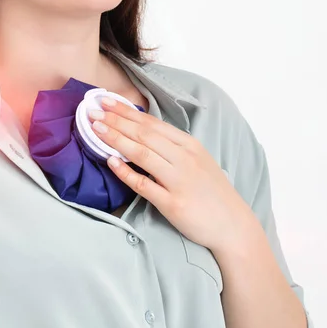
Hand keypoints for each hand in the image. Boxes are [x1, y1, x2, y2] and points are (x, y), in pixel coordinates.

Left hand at [88, 97, 258, 251]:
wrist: (232, 225)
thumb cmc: (211, 192)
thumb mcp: (198, 161)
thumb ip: (173, 148)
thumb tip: (141, 134)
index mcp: (190, 146)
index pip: (153, 123)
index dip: (127, 112)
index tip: (106, 102)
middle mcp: (185, 159)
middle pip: (145, 135)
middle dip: (116, 121)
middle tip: (93, 112)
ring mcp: (179, 181)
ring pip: (143, 154)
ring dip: (117, 140)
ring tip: (96, 130)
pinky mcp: (173, 204)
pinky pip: (144, 185)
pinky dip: (126, 173)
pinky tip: (111, 162)